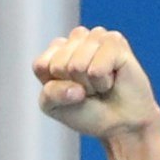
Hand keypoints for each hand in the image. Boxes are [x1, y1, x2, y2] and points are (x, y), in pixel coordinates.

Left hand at [34, 26, 159, 140]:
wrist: (118, 123)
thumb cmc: (86, 111)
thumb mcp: (54, 107)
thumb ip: (49, 92)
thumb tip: (75, 77)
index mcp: (56, 51)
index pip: (41, 65)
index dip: (54, 86)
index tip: (68, 92)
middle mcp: (76, 39)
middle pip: (58, 65)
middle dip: (73, 85)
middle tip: (88, 90)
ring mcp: (96, 36)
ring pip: (77, 65)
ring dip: (89, 85)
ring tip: (100, 84)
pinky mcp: (115, 41)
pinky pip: (97, 68)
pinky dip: (103, 82)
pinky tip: (112, 79)